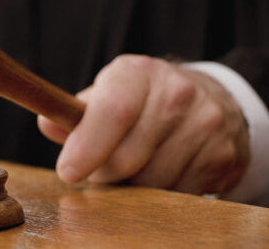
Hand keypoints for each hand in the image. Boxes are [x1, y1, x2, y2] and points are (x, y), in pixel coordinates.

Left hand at [38, 55, 248, 194]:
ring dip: (130, 187)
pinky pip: (177, 194)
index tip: (67, 172)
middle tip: (100, 169)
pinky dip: (159, 194)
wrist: (211, 101)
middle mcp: (176, 92)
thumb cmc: (142, 102)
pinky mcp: (221, 155)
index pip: (112, 112)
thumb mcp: (107, 94)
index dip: (86, 147)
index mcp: (137, 72)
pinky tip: (159, 173)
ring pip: (151, 182)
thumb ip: (74, 114)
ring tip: (132, 168)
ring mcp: (204, 124)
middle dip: (103, 173)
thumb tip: (47, 124)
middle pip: (126, 157)